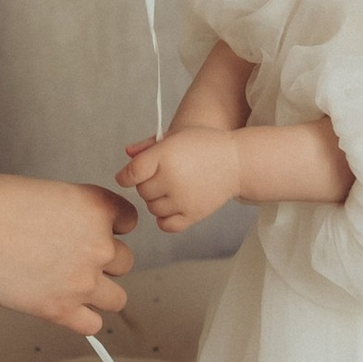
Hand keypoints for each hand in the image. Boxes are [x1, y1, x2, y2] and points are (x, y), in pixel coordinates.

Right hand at [0, 177, 134, 332]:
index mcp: (96, 207)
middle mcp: (99, 245)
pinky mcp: (61, 310)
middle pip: (125, 262)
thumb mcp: (44, 190)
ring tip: (72, 286)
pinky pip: (92, 325)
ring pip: (118, 299)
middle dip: (102, 261)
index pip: (129, 220)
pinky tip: (63, 307)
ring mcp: (83, 281)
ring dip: (99, 293)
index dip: (111, 226)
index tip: (91, 230)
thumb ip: (70, 210)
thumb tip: (70, 223)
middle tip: (71, 258)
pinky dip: (81, 320)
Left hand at [120, 130, 241, 237]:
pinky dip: (165, 218)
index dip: (125, 176)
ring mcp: (182, 198)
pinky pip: (166, 224)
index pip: (132, 173)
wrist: (237, 161)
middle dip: (147, 185)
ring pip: (153, 208)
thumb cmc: (205, 145)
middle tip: (161, 178)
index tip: (126, 178)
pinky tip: (172, 207)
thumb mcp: (176, 136)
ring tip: (170, 189)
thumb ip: (148, 146)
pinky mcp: (193, 214)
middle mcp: (171, 178)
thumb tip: (127, 154)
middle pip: (142, 191)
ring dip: (156, 201)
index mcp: (165, 155)